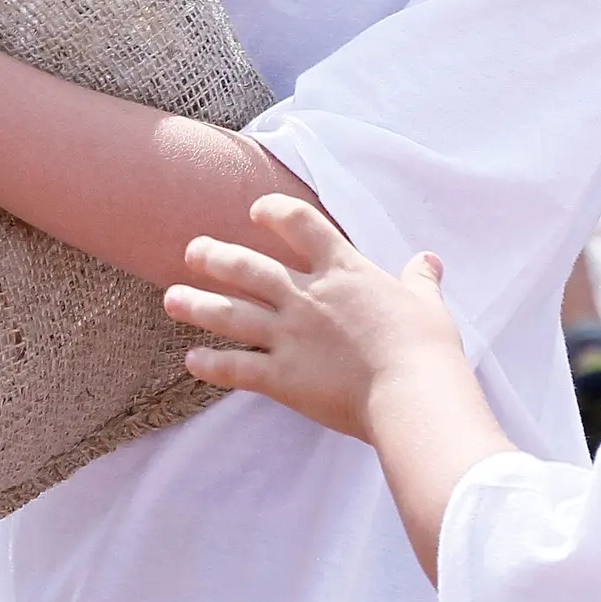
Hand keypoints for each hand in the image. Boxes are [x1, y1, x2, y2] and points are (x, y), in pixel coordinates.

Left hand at [164, 195, 467, 441]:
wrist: (410, 391)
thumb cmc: (425, 347)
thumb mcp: (426, 305)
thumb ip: (419, 281)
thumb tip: (428, 261)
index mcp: (343, 271)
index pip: (300, 224)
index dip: (274, 212)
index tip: (256, 209)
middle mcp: (307, 297)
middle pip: (249, 268)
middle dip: (215, 257)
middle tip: (192, 251)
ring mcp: (289, 336)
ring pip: (231, 314)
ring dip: (198, 304)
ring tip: (172, 299)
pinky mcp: (281, 377)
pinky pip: (236, 367)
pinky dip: (212, 365)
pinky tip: (192, 361)